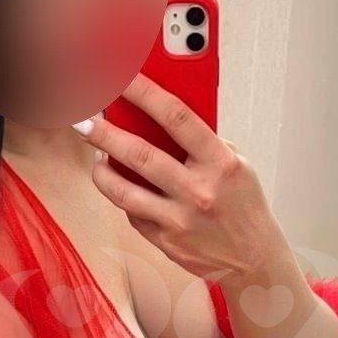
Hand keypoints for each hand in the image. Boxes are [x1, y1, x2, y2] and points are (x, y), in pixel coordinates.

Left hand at [77, 72, 286, 281]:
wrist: (254, 258)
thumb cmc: (242, 203)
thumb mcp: (236, 164)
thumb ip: (202, 142)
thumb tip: (156, 116)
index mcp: (220, 162)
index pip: (176, 117)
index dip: (144, 92)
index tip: (120, 79)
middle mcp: (199, 191)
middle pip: (140, 154)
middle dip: (105, 134)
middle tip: (83, 121)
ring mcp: (180, 220)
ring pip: (123, 191)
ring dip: (101, 170)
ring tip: (95, 154)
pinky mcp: (166, 242)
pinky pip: (132, 213)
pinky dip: (122, 195)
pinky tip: (119, 184)